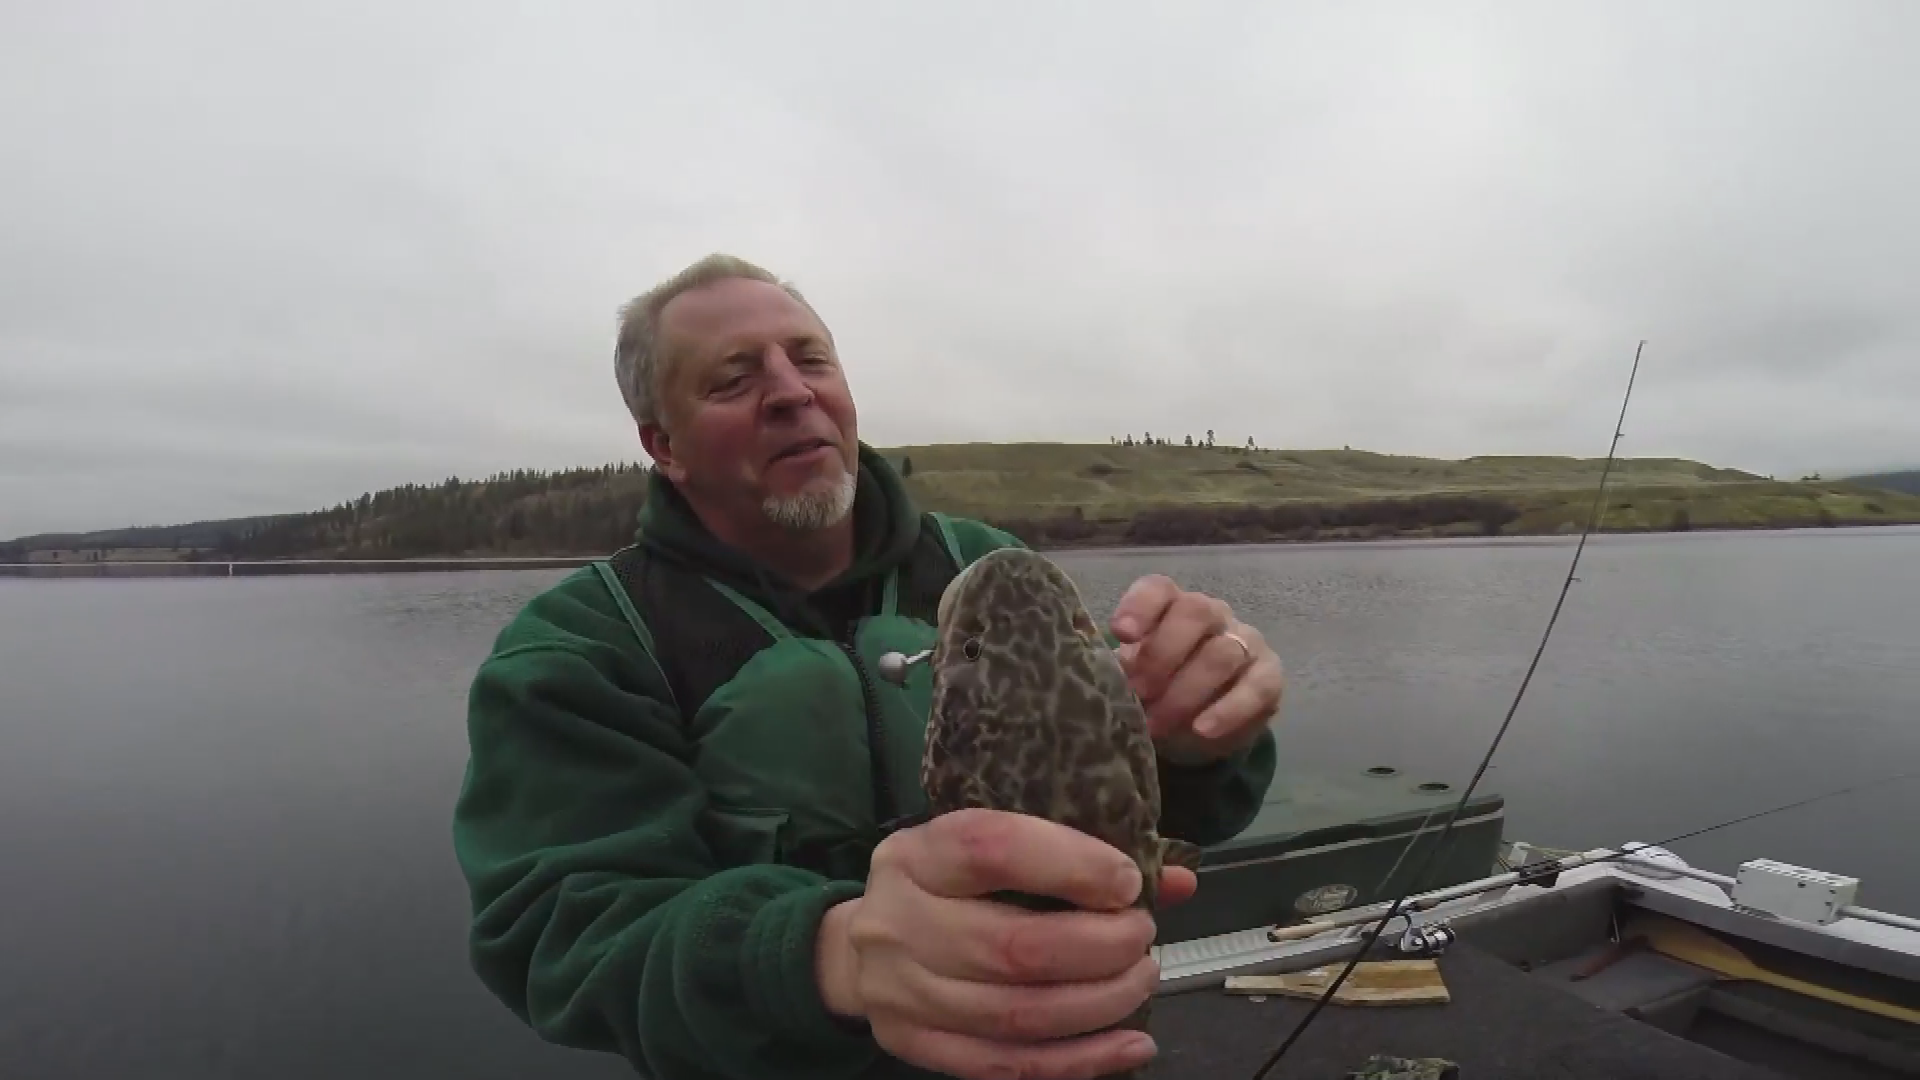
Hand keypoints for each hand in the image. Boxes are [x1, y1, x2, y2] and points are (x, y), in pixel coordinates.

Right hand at [815, 808, 1180, 1079]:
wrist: (859, 948)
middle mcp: (899, 922)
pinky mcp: (916, 1045)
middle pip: (1011, 947)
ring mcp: (904, 993)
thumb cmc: (944, 885)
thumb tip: (1175, 881)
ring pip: (1017, 1015)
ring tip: (1141, 981)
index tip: (1126, 881)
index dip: (1070, 865)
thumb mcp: (987, 846)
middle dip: (1099, 948)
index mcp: (917, 854)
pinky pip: (1008, 1066)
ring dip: (1099, 1005)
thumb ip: (1073, 855)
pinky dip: (1080, 1060)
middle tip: (1142, 939)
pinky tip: (1130, 1044)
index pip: (992, 849)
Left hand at [1110, 574, 1283, 766]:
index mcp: (1172, 607)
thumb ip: (1126, 670)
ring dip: (1186, 691)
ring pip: (1222, 653)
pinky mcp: (1269, 677)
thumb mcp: (1137, 680)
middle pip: (1195, 612)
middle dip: (1162, 653)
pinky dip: (1227, 710)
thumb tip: (1111, 672)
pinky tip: (1203, 729)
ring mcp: (1245, 642)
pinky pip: (1256, 688)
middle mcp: (1212, 615)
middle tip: (1138, 692)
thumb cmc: (1160, 691)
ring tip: (1159, 723)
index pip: (1159, 589)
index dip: (1140, 606)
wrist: (1201, 729)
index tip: (1121, 634)